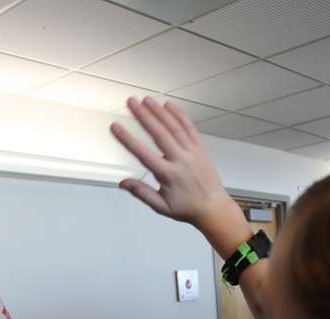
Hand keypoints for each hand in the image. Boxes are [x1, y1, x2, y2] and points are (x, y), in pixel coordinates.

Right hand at [110, 97, 247, 255]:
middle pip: (159, 134)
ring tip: (146, 100)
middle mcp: (180, 160)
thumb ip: (141, 193)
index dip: (128, 139)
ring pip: (174, 127)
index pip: (144, 154)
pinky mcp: (199, 148)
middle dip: (144, 116)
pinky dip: (179, 115)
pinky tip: (168, 105)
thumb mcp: (161, 206)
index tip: (116, 127)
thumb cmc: (187, 207)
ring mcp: (191, 152)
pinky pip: (189, 128)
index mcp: (168, 175)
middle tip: (131, 103)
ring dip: (159, 112)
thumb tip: (123, 183)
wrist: (213, 207)